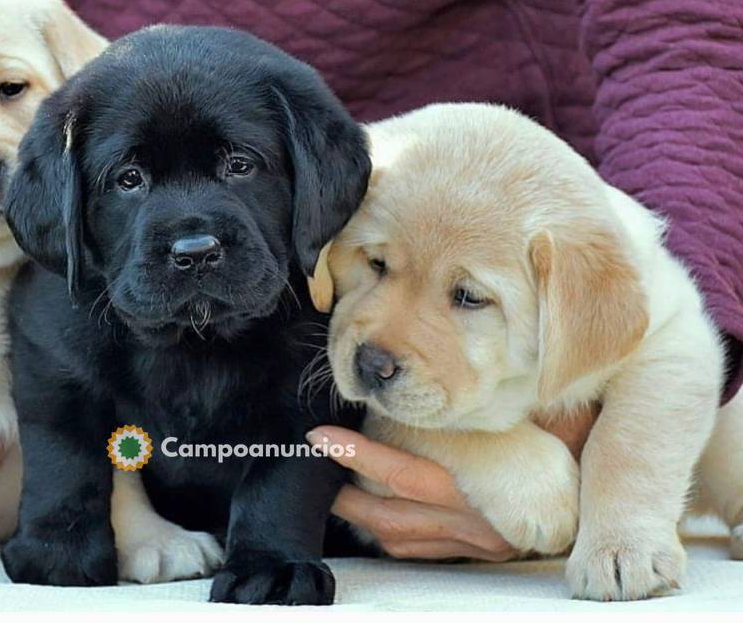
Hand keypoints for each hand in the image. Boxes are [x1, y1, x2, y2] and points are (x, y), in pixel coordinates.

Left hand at [310, 405, 597, 561]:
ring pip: (399, 537)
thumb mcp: (547, 423)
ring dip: (361, 517)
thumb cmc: (572, 458)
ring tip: (330, 493)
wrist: (607, 510)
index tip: (323, 436)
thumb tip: (492, 365)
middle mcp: (469, 521)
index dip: (359, 454)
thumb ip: (512, 403)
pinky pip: (419, 552)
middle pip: (390, 513)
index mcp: (480, 486)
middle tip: (311, 470)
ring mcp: (468, 542)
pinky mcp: (471, 553)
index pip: (405, 473)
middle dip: (345, 494)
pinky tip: (371, 519)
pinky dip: (390, 536)